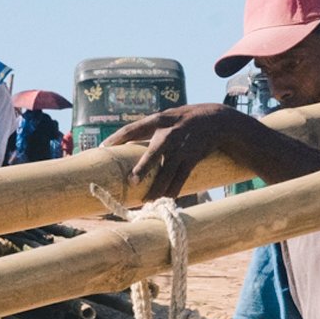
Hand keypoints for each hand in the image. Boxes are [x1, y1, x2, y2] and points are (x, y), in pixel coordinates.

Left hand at [103, 104, 254, 200]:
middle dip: (143, 169)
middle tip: (132, 182)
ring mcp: (182, 147)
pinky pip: (182, 178)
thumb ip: (149, 129)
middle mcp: (170, 133)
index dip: (118, 137)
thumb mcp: (167, 116)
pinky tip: (167, 199)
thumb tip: (125, 143)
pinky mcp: (193, 158)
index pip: (134, 128)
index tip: (103, 147)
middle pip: (154, 153)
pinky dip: (174, 190)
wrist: (216, 120)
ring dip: (158, 189)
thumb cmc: (185, 119)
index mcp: (159, 120)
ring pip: (168, 172)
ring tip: (148, 202)